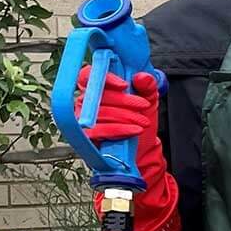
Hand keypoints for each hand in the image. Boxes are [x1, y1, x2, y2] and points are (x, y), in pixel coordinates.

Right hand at [77, 66, 179, 230]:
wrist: (141, 155)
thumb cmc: (140, 124)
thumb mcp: (148, 103)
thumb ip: (148, 87)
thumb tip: (142, 77)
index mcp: (97, 90)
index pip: (87, 75)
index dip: (103, 77)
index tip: (125, 84)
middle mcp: (84, 105)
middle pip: (94, 95)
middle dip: (123, 100)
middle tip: (143, 106)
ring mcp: (82, 123)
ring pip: (97, 112)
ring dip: (123, 116)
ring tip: (142, 121)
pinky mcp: (85, 140)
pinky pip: (96, 131)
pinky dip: (118, 129)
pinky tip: (134, 130)